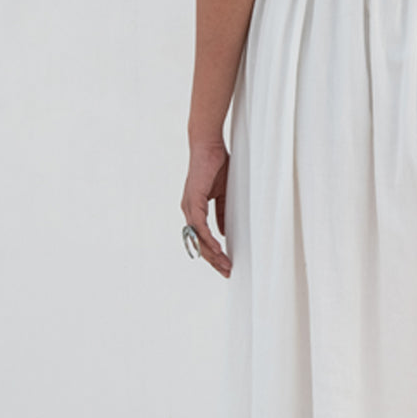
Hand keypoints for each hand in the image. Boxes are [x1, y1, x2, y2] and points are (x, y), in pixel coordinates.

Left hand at [180, 138, 231, 276]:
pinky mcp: (193, 200)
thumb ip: (222, 213)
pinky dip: (208, 239)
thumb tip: (224, 232)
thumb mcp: (223, 194)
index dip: (213, 253)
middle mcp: (189, 210)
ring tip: (225, 264)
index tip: (226, 264)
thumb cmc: (216, 166)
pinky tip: (218, 248)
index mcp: (195, 209)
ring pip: (198, 238)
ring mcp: (189, 206)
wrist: (208, 146)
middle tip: (227, 271)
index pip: (202, 238)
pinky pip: (199, 226)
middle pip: (198, 243)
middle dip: (214, 260)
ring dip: (212, 254)